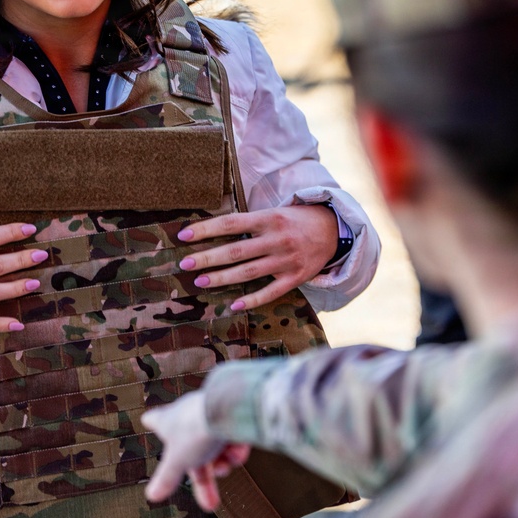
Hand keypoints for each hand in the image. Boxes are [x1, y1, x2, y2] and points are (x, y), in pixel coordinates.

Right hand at [143, 392, 250, 510]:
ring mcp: (209, 413)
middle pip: (192, 450)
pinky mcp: (230, 414)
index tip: (148, 421)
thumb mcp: (177, 461)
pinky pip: (232, 436)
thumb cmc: (196, 427)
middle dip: (203, 476)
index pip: (155, 419)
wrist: (227, 409)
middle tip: (209, 502)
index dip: (152, 422)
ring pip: (214, 446)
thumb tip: (153, 493)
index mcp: (168, 421)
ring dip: (221, 463)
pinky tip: (237, 453)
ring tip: (225, 467)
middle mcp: (188, 415)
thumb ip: (166, 478)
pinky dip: (235, 449)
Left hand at [177, 205, 337, 310]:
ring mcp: (286, 261)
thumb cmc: (295, 220)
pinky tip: (233, 305)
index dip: (206, 229)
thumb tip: (213, 229)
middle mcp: (277, 239)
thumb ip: (249, 222)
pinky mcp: (296, 278)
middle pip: (235, 251)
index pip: (231, 223)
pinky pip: (270, 292)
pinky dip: (252, 300)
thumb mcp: (274, 212)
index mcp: (269, 219)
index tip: (184, 235)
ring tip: (200, 282)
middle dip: (207, 258)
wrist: (333, 230)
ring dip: (222, 278)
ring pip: (248, 272)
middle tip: (185, 264)